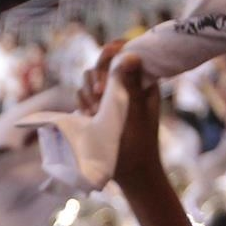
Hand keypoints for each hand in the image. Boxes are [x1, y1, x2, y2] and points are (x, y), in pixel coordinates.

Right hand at [82, 43, 160, 188]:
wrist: (131, 174)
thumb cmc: (138, 144)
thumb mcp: (134, 112)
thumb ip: (131, 83)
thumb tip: (131, 54)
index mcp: (142, 81)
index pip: (125, 51)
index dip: (111, 55)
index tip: (104, 74)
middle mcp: (126, 85)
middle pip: (102, 63)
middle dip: (95, 79)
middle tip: (98, 97)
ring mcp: (111, 97)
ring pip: (90, 79)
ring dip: (88, 93)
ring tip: (94, 112)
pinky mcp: (98, 108)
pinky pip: (83, 95)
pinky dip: (83, 103)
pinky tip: (88, 117)